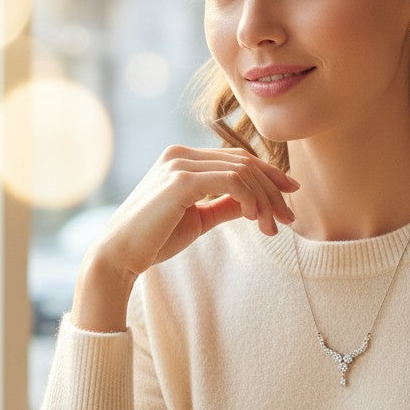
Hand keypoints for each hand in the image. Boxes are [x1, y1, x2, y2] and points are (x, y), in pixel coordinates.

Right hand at [72, 146, 297, 330]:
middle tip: (289, 218)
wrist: (119, 256)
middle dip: (273, 189)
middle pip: (244, 162)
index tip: (290, 195)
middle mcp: (180, 154)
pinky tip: (254, 218)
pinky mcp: (180, 180)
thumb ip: (225, 205)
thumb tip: (256, 202)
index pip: (236, 159)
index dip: (268, 175)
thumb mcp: (198, 219)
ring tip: (271, 226)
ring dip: (264, 199)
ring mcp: (179, 163)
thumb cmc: (154, 240)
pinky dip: (249, 198)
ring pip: (242, 170)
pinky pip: (231, 181)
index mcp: (182, 159)